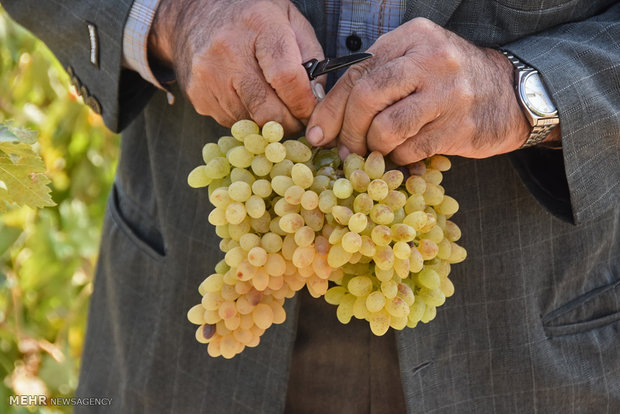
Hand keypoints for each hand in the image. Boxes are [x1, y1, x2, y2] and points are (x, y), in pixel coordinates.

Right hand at [149, 0, 324, 132]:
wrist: (194, 15)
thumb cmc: (249, 16)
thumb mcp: (288, 18)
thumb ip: (311, 54)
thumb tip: (317, 96)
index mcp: (257, 26)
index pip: (286, 78)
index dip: (304, 103)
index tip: (312, 110)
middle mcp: (228, 51)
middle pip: (268, 110)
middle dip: (289, 123)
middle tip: (298, 120)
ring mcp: (209, 76)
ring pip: (251, 122)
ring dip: (268, 123)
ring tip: (274, 106)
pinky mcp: (198, 95)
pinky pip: (232, 122)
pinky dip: (247, 119)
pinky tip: (248, 100)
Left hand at [305, 18, 535, 163]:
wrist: (510, 93)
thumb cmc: (450, 80)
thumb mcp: (414, 63)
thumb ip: (375, 78)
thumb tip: (326, 119)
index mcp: (412, 37)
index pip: (356, 72)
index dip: (330, 108)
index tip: (318, 133)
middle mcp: (430, 59)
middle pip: (366, 98)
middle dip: (348, 131)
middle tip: (346, 149)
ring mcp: (448, 93)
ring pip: (386, 129)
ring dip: (373, 149)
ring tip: (376, 153)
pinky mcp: (459, 126)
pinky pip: (409, 150)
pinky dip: (398, 159)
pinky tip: (402, 156)